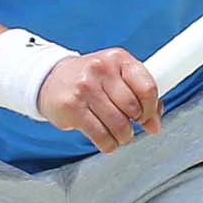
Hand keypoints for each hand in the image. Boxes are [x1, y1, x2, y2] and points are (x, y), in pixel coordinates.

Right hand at [35, 48, 162, 152]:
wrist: (48, 79)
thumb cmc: (88, 79)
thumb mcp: (115, 78)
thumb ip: (139, 96)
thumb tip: (154, 125)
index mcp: (118, 59)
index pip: (147, 87)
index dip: (151, 108)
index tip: (146, 117)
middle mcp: (101, 69)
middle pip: (133, 109)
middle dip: (134, 124)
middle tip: (127, 126)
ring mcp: (85, 87)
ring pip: (118, 125)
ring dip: (122, 136)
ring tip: (116, 134)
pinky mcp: (72, 107)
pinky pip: (101, 136)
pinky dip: (108, 144)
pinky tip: (105, 140)